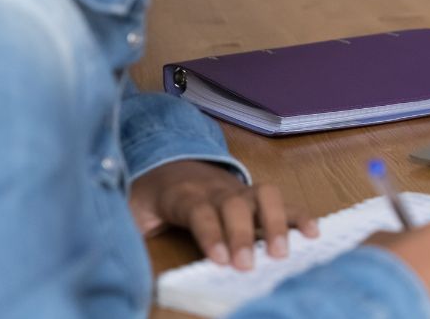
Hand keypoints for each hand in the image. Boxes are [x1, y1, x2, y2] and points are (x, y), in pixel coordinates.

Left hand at [129, 160, 317, 270]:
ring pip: (264, 195)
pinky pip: (282, 200)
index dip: (211, 233)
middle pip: (236, 205)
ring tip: (282, 252)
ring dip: (277, 223)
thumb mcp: (130, 210)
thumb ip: (128, 226)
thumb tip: (116, 252)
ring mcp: (240, 189)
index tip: (221, 258)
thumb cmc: (151, 196)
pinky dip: (299, 215)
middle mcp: (217, 189)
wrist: (167, 163)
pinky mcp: (256, 195)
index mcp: (185, 194)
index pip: (200, 211)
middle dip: (244, 234)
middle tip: (249, 266)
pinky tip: (313, 233)